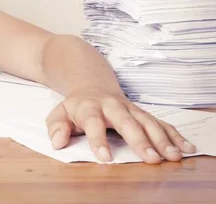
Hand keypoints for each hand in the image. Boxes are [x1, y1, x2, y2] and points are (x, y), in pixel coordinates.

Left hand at [45, 89, 196, 162]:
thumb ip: (56, 127)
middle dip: (140, 140)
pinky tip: (186, 148)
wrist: (91, 84)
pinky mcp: (142, 113)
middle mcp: (112, 106)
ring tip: (172, 156)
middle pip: (127, 122)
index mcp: (89, 107)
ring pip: (148, 122)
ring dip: (162, 139)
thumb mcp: (59, 113)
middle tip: (151, 158)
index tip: (104, 157)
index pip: (93, 122)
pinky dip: (175, 135)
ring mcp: (130, 109)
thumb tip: (57, 142)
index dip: (98, 139)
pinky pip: (161, 123)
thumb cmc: (75, 106)